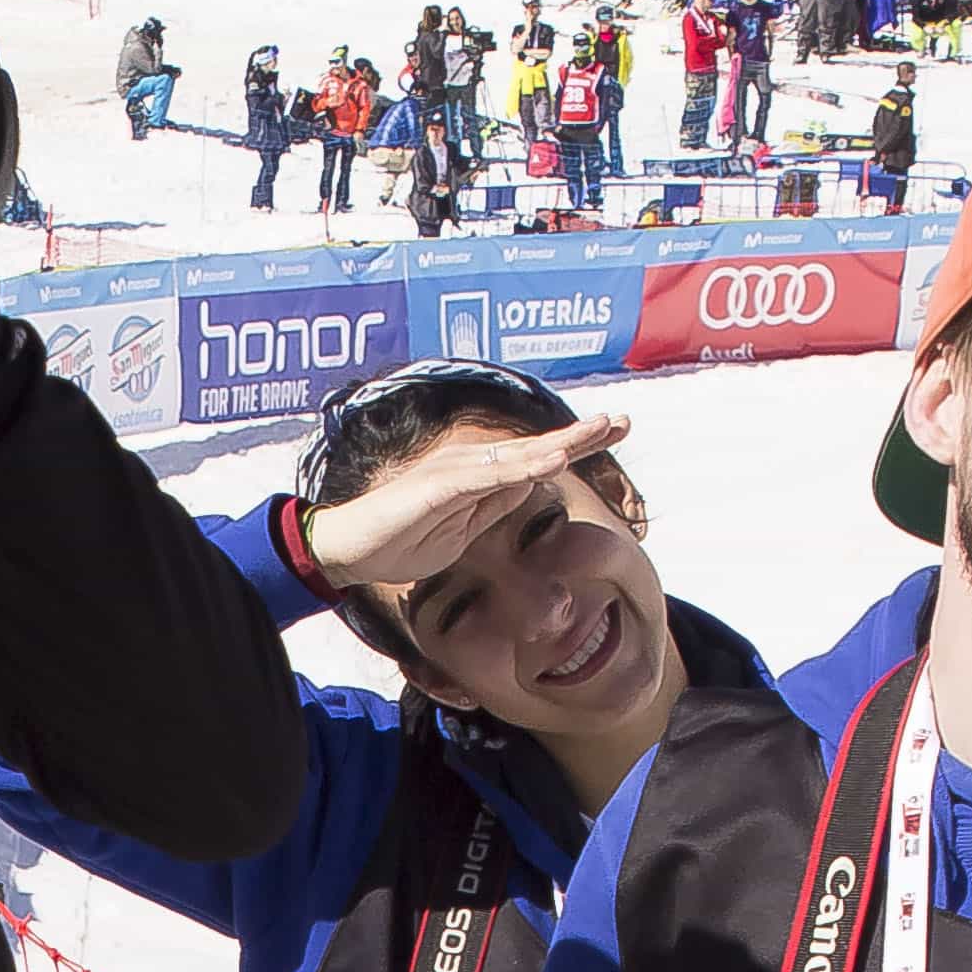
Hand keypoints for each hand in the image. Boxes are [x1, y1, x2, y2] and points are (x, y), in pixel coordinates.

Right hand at [301, 412, 632, 590]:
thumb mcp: (463, 531)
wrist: (348, 550)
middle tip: (623, 421)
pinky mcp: (438, 486)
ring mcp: (454, 472)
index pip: (535, 459)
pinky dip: (521, 468)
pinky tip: (550, 462)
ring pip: (517, 456)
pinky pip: (487, 477)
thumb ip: (494, 506)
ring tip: (600, 430)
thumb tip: (531, 485)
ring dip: (560, 444)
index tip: (613, 432)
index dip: (574, 446)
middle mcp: (469, 466)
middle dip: (580, 435)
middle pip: (534, 448)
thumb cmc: (399, 541)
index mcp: (478, 478)